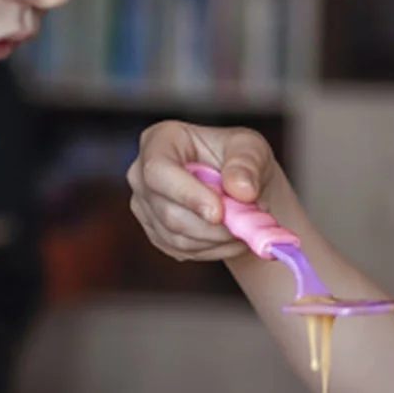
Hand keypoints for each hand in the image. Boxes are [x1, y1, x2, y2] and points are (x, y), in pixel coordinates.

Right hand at [128, 121, 280, 262]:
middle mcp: (142, 174)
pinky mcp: (157, 234)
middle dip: (213, 225)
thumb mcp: (251, 147)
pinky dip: (216, 249)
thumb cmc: (240, 158)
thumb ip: (247, 164)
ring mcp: (146, 207)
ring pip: (178, 237)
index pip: (159, 170)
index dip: (188, 194)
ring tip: (247, 223)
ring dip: (219, 238)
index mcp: (160, 141)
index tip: (219, 213)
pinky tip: (234, 235)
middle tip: (250, 219)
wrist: (240, 186)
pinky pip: (184, 251)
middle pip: (168, 211)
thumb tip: (242, 191)